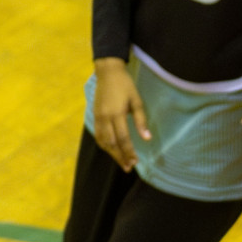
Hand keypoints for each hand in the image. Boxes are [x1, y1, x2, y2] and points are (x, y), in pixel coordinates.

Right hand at [91, 57, 149, 171]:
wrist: (108, 73)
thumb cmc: (126, 85)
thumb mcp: (137, 101)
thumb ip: (141, 120)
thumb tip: (147, 138)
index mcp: (117, 114)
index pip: (123, 138)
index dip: (129, 152)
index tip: (135, 162)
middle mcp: (105, 118)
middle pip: (111, 144)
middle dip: (120, 156)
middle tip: (128, 167)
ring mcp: (98, 118)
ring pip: (102, 142)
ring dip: (112, 153)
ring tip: (121, 161)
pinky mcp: (94, 117)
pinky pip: (98, 136)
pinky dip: (104, 145)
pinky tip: (111, 150)